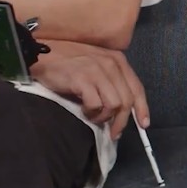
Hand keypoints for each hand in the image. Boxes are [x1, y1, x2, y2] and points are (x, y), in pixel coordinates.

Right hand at [29, 40, 148, 139]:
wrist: (42, 54)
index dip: (142, 108)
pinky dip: (91, 113)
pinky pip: (96, 105)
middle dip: (122, 121)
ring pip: (114, 105)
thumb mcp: (96, 66)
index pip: (137, 88)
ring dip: (103, 117)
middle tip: (113, 133)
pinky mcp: (83, 80)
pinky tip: (83, 110)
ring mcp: (97, 71)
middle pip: (127, 100)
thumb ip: (110, 81)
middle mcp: (111, 64)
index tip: (143, 124)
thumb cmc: (68, 62)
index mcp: (117, 60)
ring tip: (92, 115)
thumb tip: (121, 109)